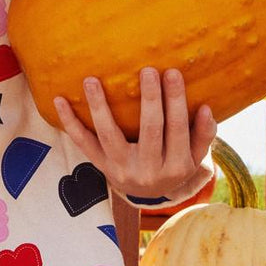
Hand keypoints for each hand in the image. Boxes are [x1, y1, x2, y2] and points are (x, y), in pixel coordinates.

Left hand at [53, 67, 216, 200]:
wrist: (147, 195)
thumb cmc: (174, 163)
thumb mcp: (194, 157)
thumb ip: (202, 135)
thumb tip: (206, 108)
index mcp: (176, 167)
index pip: (177, 129)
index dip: (176, 101)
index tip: (173, 72)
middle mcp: (148, 172)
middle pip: (150, 130)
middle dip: (150, 99)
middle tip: (148, 70)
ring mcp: (120, 169)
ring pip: (110, 135)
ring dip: (99, 106)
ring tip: (91, 80)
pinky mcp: (100, 166)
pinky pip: (83, 143)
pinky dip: (69, 122)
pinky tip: (59, 100)